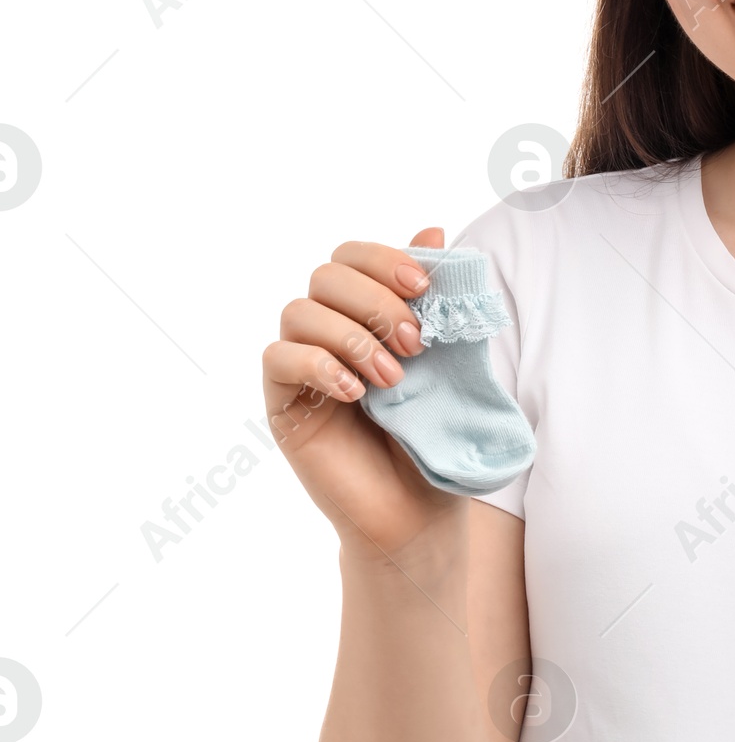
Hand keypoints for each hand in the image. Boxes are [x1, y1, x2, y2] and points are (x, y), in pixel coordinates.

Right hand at [261, 226, 459, 558]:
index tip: (424, 288)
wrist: (420, 511)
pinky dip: (319, 365)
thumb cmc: (436, 436)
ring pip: (300, 311)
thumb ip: (437, 301)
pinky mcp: (282, 403)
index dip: (383, 259)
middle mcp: (327, 330)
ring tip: (393, 380)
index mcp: (364, 312)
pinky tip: (355, 393)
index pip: (352, 255)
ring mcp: (301, 365)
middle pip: (325, 274)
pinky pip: (278, 359)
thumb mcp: (449, 362)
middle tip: (418, 344)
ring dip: (353, 336)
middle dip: (375, 300)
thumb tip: (434, 230)